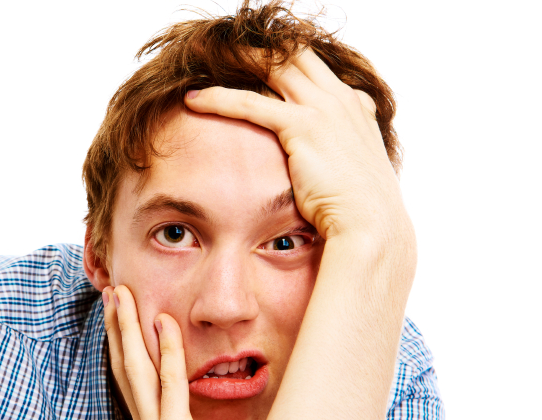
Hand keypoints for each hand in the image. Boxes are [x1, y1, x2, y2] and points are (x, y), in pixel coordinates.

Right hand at [103, 285, 234, 419]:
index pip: (135, 380)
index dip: (127, 347)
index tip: (124, 318)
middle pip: (126, 365)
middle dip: (118, 327)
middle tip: (111, 292)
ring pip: (137, 367)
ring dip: (128, 328)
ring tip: (120, 295)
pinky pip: (171, 385)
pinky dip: (168, 351)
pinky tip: (163, 322)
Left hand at [185, 47, 412, 246]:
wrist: (371, 226)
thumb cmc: (357, 210)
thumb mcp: (351, 172)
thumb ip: (337, 154)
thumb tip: (317, 166)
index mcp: (355, 106)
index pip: (316, 68)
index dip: (286, 59)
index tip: (258, 61)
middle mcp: (342, 99)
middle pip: (295, 55)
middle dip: (260, 47)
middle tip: (225, 47)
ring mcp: (325, 109)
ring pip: (272, 68)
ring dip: (237, 58)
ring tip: (205, 57)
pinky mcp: (303, 126)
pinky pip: (251, 104)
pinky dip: (220, 99)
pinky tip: (195, 99)